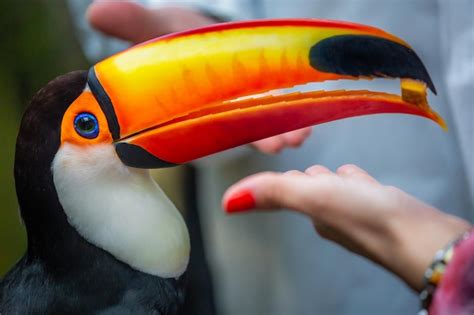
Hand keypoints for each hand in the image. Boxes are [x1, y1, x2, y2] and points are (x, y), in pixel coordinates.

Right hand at [87, 1, 312, 153]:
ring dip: (279, 129)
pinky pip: (274, 106)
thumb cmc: (173, 34)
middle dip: (256, 135)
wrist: (196, 34)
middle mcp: (211, 105)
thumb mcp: (154, 26)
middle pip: (234, 125)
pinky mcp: (256, 92)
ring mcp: (236, 101)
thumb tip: (96, 11)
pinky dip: (291, 112)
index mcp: (184, 96)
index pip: (196, 117)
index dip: (211, 130)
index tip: (216, 139)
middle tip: (280, 146)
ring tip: (300, 137)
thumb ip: (131, 21)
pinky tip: (309, 122)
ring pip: (258, 120)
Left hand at [222, 164, 471, 289]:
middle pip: (309, 186)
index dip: (280, 174)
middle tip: (293, 147)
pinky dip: (352, 181)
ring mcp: (357, 211)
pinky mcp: (382, 209)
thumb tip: (229, 202)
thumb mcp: (312, 196)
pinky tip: (353, 176)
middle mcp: (331, 213)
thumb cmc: (368, 219)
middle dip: (303, 171)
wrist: (423, 238)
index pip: (288, 186)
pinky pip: (360, 190)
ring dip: (325, 175)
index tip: (272, 153)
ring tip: (319, 167)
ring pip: (333, 188)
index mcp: (312, 209)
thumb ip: (273, 193)